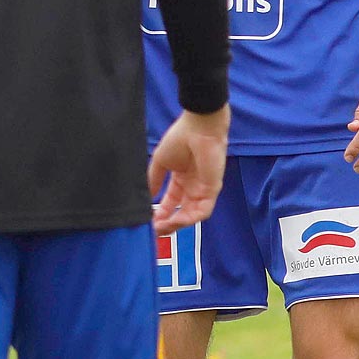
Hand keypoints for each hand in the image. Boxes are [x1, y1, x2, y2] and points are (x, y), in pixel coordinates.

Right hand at [149, 105, 229, 234]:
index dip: (160, 214)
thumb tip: (146, 196)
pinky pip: (202, 211)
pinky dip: (188, 219)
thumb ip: (154, 180)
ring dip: (176, 224)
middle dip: (167, 224)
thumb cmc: (180, 139)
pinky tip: (174, 220)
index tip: (148, 222)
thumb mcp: (160, 162)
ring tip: (161, 228)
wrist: (198, 128)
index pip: (170, 202)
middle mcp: (192, 187)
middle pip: (180, 212)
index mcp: (181, 179)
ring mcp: (203, 189)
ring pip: (190, 215)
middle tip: (153, 231)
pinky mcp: (212, 190)